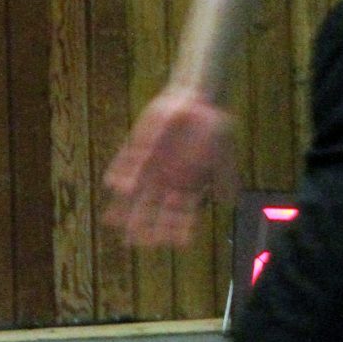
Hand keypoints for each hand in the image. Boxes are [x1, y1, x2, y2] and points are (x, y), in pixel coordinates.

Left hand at [103, 90, 236, 251]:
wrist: (198, 98)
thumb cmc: (214, 127)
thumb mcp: (224, 152)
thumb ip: (225, 176)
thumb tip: (231, 200)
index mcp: (186, 185)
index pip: (180, 213)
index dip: (176, 228)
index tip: (172, 242)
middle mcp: (166, 180)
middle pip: (152, 209)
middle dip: (143, 226)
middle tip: (133, 242)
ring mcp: (150, 165)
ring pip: (135, 192)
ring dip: (123, 206)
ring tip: (111, 220)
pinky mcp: (139, 147)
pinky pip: (126, 161)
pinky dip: (120, 171)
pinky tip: (112, 184)